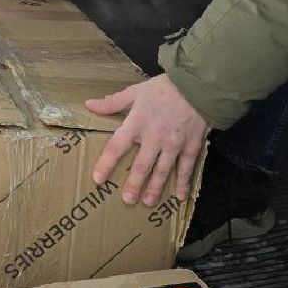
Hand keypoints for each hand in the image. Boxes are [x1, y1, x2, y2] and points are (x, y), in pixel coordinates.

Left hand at [87, 74, 208, 205]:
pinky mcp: (191, 146)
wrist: (197, 86)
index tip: (98, 178)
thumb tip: (90, 105)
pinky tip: (180, 196)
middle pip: (141, 165)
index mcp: (137, 123)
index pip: (117, 146)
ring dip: (155, 188)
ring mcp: (174, 144)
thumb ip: (113, 102)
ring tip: (148, 202)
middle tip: (127, 200)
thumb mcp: (136, 91)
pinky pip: (186, 168)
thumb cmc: (164, 88)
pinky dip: (183, 183)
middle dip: (134, 184)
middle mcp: (154, 137)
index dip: (106, 163)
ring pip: (162, 171)